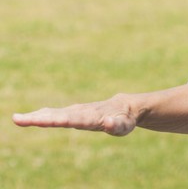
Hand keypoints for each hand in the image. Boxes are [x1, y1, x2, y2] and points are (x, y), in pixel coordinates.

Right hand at [12, 94, 136, 135]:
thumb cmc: (125, 119)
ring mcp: (76, 112)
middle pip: (58, 116)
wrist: (125, 106)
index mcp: (92, 117)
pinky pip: (56, 113)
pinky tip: (31, 117)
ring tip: (18, 119)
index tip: (45, 120)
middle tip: (18, 119)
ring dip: (37, 117)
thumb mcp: (125, 125)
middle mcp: (81, 113)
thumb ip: (117, 125)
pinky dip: (43, 115)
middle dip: (40, 118)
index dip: (60, 120)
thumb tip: (109, 123)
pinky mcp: (73, 113)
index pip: (74, 120)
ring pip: (54, 113)